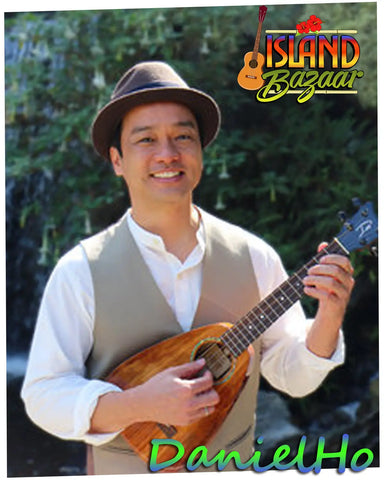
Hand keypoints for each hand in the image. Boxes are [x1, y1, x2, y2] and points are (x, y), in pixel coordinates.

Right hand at [89, 358, 218, 433]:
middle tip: (204, 384)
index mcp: (185, 389)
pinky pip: (201, 415)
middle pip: (214, 398)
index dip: (209, 375)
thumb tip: (203, 362)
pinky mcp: (185, 421)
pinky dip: (200, 407)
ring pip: (210, 408)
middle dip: (212, 389)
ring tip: (198, 393)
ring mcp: (187, 414)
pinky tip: (191, 400)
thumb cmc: (156, 386)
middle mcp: (188, 404)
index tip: (205, 373)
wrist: (143, 404)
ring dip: (207, 399)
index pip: (208, 382)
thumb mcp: (172, 372)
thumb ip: (190, 367)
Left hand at [303, 243, 354, 357]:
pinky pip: (327, 297)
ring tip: (304, 280)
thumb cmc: (326, 289)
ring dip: (315, 280)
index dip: (331, 258)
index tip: (319, 259)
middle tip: (308, 270)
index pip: (344, 261)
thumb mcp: (325, 274)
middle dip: (319, 269)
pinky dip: (314, 292)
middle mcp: (348, 283)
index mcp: (347, 273)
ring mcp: (344, 294)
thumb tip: (323, 244)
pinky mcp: (338, 305)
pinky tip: (306, 290)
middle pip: (336, 271)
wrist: (330, 312)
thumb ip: (324, 260)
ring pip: (331, 283)